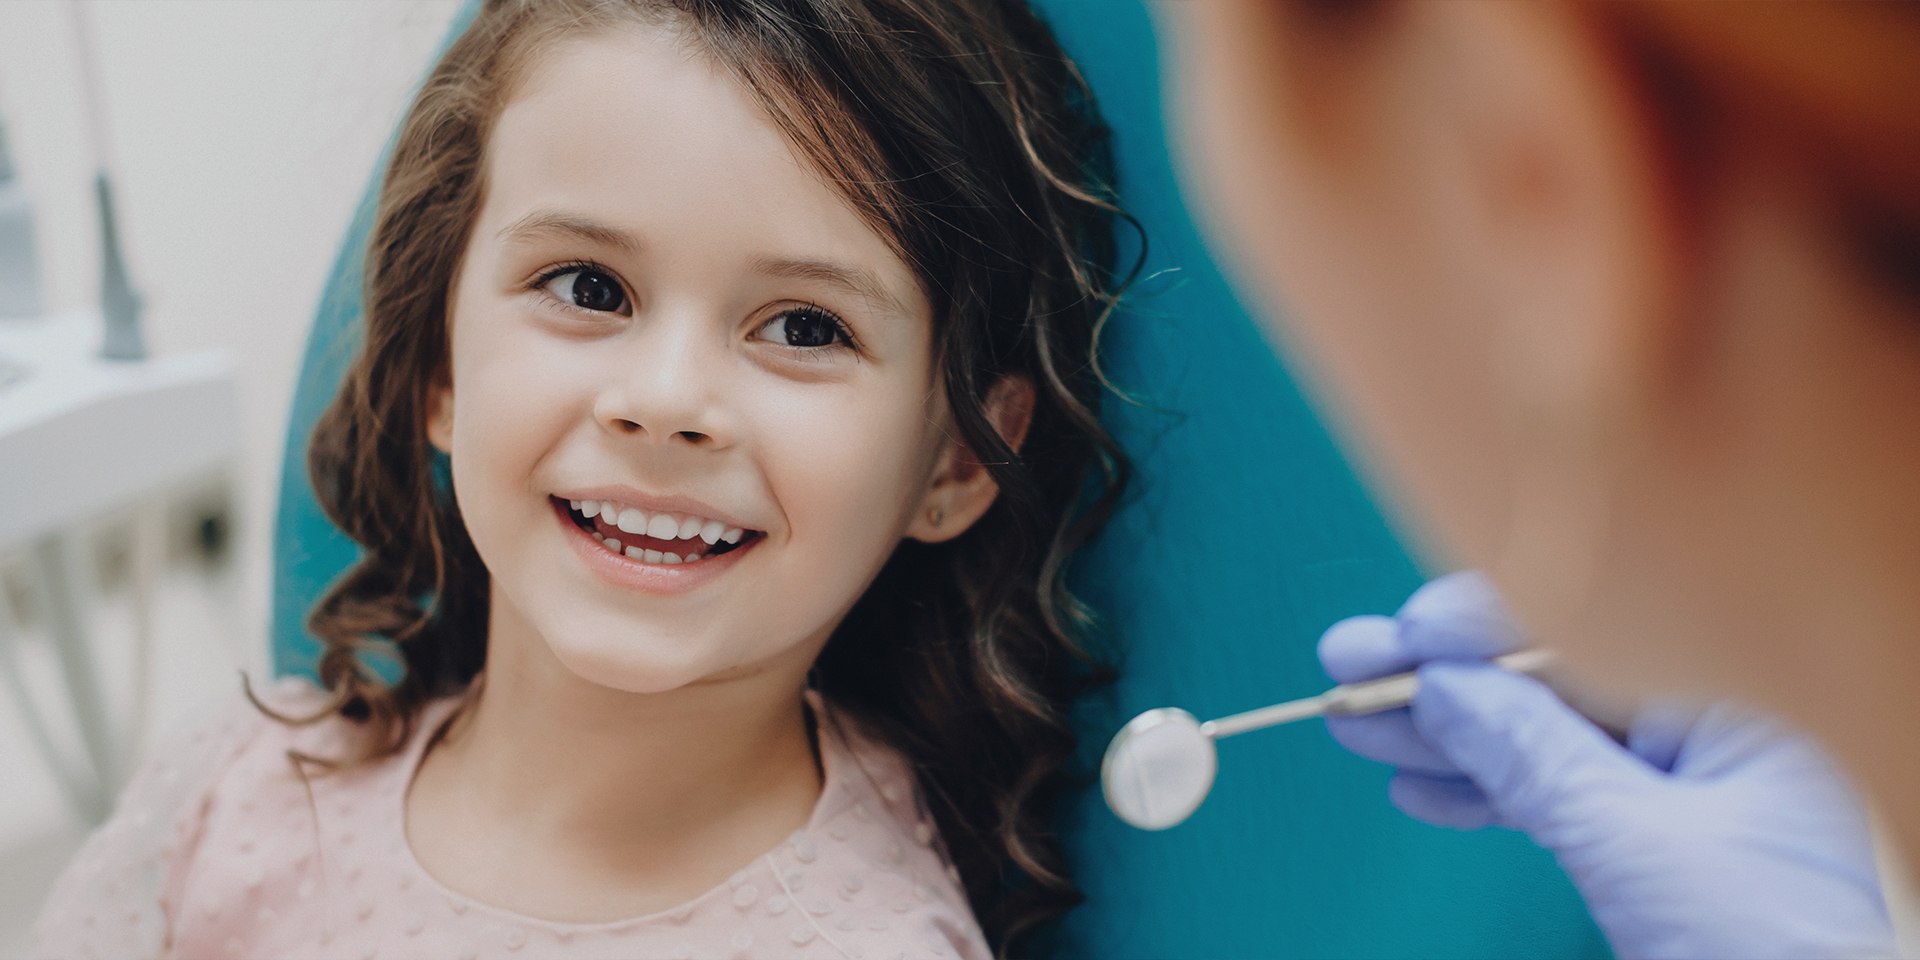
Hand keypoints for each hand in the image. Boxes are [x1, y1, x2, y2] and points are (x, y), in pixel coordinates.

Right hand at [1319, 571, 1895, 958]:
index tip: (1405, 635)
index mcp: (1739, 701)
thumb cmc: (1780, 955)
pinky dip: (1481, 793)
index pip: (1595, 628)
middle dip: (1441, 678)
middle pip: (1550, 680)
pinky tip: (1420, 786)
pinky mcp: (1654, 846)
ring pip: (1538, 740)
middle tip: (1348, 664)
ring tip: (1357, 725)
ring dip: (1441, 736)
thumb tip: (1445, 688)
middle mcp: (1711, 732)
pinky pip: (1553, 798)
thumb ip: (1538, 757)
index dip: (1487, 624)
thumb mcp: (1641, 846)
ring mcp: (1682, 790)